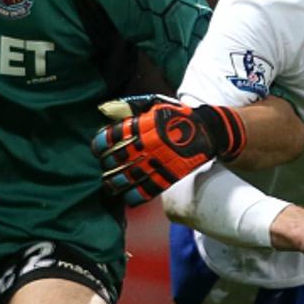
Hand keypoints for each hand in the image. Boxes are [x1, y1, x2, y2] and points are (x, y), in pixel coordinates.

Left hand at [92, 94, 246, 205]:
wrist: (206, 130)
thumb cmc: (176, 116)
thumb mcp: (154, 105)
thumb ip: (130, 108)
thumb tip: (106, 109)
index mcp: (142, 125)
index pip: (112, 137)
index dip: (100, 145)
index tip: (97, 150)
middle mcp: (147, 144)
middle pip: (117, 159)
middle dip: (107, 165)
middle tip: (104, 168)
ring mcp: (158, 161)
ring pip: (129, 177)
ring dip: (115, 183)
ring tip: (109, 186)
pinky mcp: (169, 175)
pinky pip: (149, 190)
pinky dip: (136, 197)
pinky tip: (128, 199)